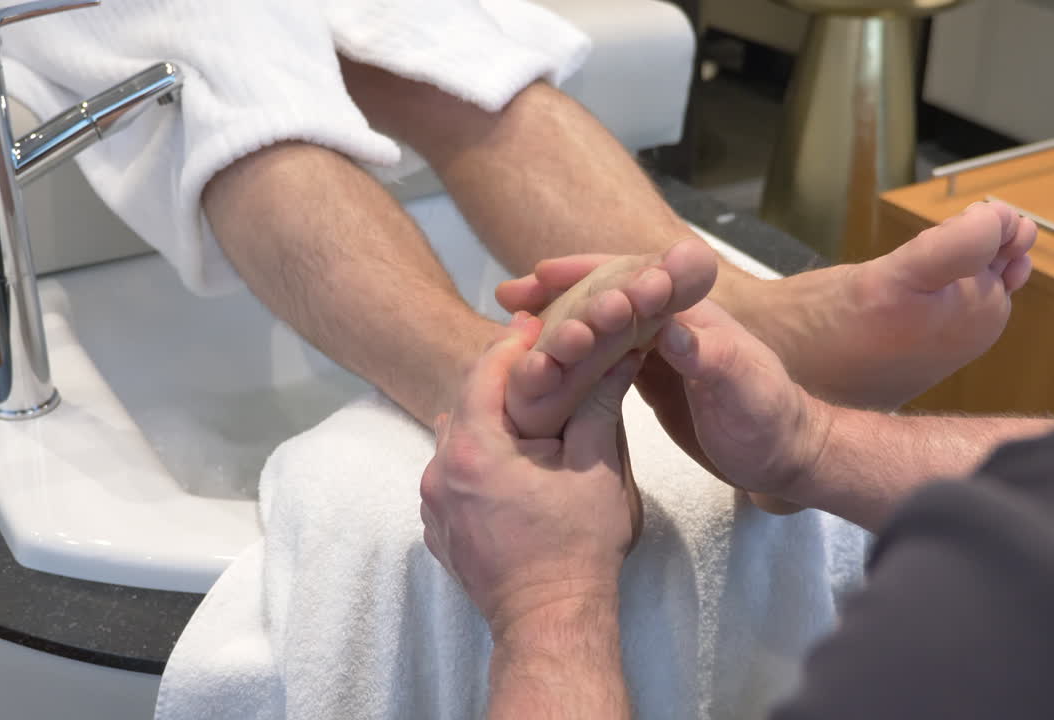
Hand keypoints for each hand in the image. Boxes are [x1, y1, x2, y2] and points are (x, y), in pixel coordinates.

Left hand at [420, 315, 641, 638]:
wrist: (551, 620)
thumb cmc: (578, 549)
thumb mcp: (597, 470)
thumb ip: (599, 407)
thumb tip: (619, 357)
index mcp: (473, 452)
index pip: (482, 374)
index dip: (511, 344)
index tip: (535, 324)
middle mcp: (440, 474)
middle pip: (463, 405)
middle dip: (497, 381)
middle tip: (534, 361)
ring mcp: (434, 507)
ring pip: (454, 442)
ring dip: (485, 422)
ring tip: (525, 412)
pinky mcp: (439, 532)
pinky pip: (451, 479)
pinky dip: (476, 462)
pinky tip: (510, 464)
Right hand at [498, 257, 807, 512]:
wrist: (788, 456)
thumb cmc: (772, 422)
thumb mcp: (746, 390)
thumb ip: (711, 356)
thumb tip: (668, 328)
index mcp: (692, 317)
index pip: (630, 280)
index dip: (586, 274)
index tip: (541, 275)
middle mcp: (671, 325)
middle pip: (605, 296)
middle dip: (557, 293)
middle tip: (508, 297)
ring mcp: (659, 350)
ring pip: (600, 324)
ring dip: (559, 321)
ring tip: (515, 328)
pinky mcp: (652, 377)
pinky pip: (604, 354)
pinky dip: (573, 353)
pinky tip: (544, 361)